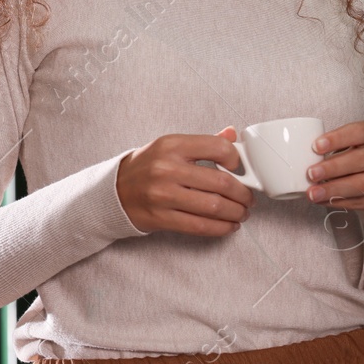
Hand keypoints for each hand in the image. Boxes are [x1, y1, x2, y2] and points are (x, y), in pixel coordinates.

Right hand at [116, 127, 254, 236]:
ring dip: (236, 213)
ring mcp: (163, 194)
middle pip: (222, 182)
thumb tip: (232, 135)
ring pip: (215, 207)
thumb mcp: (169, 146)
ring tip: (241, 212)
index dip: (237, 160)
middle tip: (248, 198)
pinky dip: (221, 228)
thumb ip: (203, 142)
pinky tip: (228, 225)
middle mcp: (166, 168)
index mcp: (171, 145)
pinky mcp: (161, 217)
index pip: (218, 148)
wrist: (115, 190)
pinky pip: (201, 226)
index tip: (241, 169)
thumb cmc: (146, 167)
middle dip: (243, 194)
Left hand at [306, 120, 363, 214]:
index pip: (360, 131)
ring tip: (313, 193)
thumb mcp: (355, 143)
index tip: (315, 147)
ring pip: (362, 184)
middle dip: (333, 168)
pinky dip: (339, 201)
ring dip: (334, 189)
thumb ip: (334, 147)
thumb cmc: (362, 155)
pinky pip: (362, 201)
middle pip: (361, 160)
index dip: (337, 139)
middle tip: (310, 173)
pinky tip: (323, 200)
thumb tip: (301, 156)